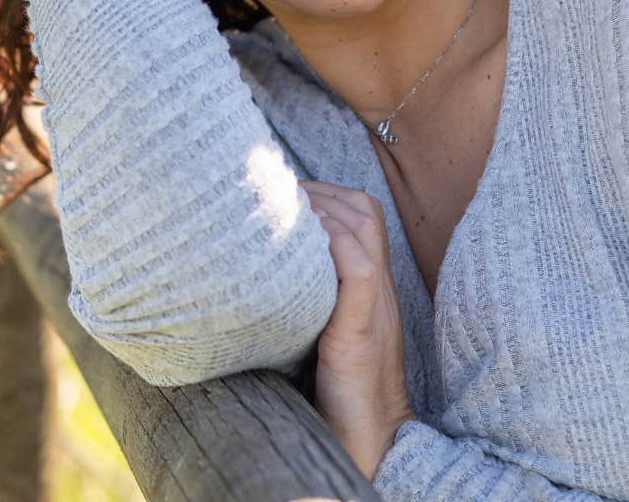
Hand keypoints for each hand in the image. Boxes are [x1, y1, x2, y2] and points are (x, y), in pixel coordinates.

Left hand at [301, 178, 417, 479]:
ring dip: (321, 208)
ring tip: (282, 208)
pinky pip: (359, 272)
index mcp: (371, 285)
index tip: (280, 189)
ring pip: (362, 228)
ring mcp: (374, 308)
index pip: (360, 212)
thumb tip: (249, 271)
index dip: (322, 192)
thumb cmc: (337, 390)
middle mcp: (379, 289)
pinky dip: (334, 245)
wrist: (373, 439)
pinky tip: (303, 240)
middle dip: (317, 190)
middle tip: (274, 192)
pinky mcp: (362, 333)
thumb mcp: (321, 330)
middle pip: (363, 209)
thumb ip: (305, 296)